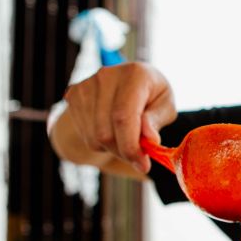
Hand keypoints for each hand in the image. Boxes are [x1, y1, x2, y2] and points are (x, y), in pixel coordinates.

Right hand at [61, 62, 176, 173]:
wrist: (130, 81)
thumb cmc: (153, 95)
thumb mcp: (166, 106)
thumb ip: (156, 121)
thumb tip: (149, 139)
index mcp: (134, 75)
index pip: (123, 117)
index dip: (131, 146)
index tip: (143, 165)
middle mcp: (105, 76)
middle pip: (105, 132)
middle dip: (124, 152)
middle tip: (139, 157)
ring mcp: (86, 86)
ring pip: (94, 137)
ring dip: (114, 149)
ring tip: (128, 139)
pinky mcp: (74, 96)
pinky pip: (86, 135)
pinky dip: (102, 143)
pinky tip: (114, 132)